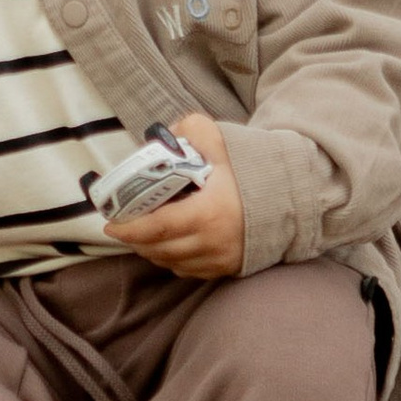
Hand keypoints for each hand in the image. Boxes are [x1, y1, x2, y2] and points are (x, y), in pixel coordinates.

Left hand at [108, 114, 244, 279]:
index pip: (157, 227)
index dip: (129, 228)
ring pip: (172, 262)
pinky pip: (189, 270)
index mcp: (207, 213)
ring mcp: (220, 259)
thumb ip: (190, 130)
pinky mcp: (227, 268)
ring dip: (151, 251)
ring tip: (139, 234)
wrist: (290, 197)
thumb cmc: (252, 169)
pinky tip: (165, 245)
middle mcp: (212, 243)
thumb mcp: (220, 140)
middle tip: (121, 225)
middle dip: (135, 239)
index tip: (109, 223)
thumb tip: (163, 136)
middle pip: (159, 249)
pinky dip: (171, 260)